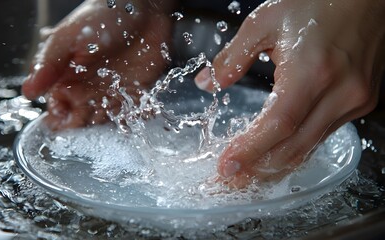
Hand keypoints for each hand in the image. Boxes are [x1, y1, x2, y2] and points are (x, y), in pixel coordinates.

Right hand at [22, 0, 174, 129]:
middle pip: (82, 121)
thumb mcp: (68, 39)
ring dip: (109, 127)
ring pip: (107, 122)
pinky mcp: (136, 93)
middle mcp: (89, 90)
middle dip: (84, 129)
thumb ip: (49, 65)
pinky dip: (135, 118)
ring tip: (112, 124)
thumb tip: (28, 92)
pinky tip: (138, 116)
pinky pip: (134, 113)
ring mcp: (113, 93)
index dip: (60, 121)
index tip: (65, 124)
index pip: (58, 109)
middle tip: (89, 126)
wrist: (141, 9)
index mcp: (68, 79)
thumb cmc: (101, 18)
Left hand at [195, 0, 384, 186]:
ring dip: (276, 164)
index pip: (278, 124)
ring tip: (248, 173)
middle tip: (232, 178)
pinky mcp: (360, 103)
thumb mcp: (265, 21)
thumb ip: (233, 56)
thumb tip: (208, 82)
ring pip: (309, 146)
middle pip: (294, 146)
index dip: (250, 149)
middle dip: (259, 168)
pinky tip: (276, 153)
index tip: (227, 165)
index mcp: (313, 69)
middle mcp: (339, 92)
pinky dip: (296, 148)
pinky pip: (322, 135)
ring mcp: (354, 101)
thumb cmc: (319, 2)